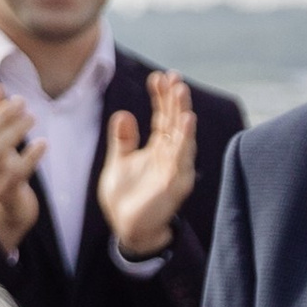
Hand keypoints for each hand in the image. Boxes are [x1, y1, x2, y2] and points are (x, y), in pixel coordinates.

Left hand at [99, 69, 198, 262]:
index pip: (163, 117)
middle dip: (175, 99)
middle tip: (174, 77)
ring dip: (183, 113)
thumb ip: (123, 140)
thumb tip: (124, 114)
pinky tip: (188, 120)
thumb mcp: (118, 163)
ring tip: (182, 91)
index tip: (158, 77)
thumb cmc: (126, 199)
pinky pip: (182, 158)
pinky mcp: (175, 183)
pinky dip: (186, 139)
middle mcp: (170, 156)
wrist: (127, 230)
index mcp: (158, 149)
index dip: (161, 98)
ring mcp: (175, 169)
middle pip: (175, 122)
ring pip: (182, 136)